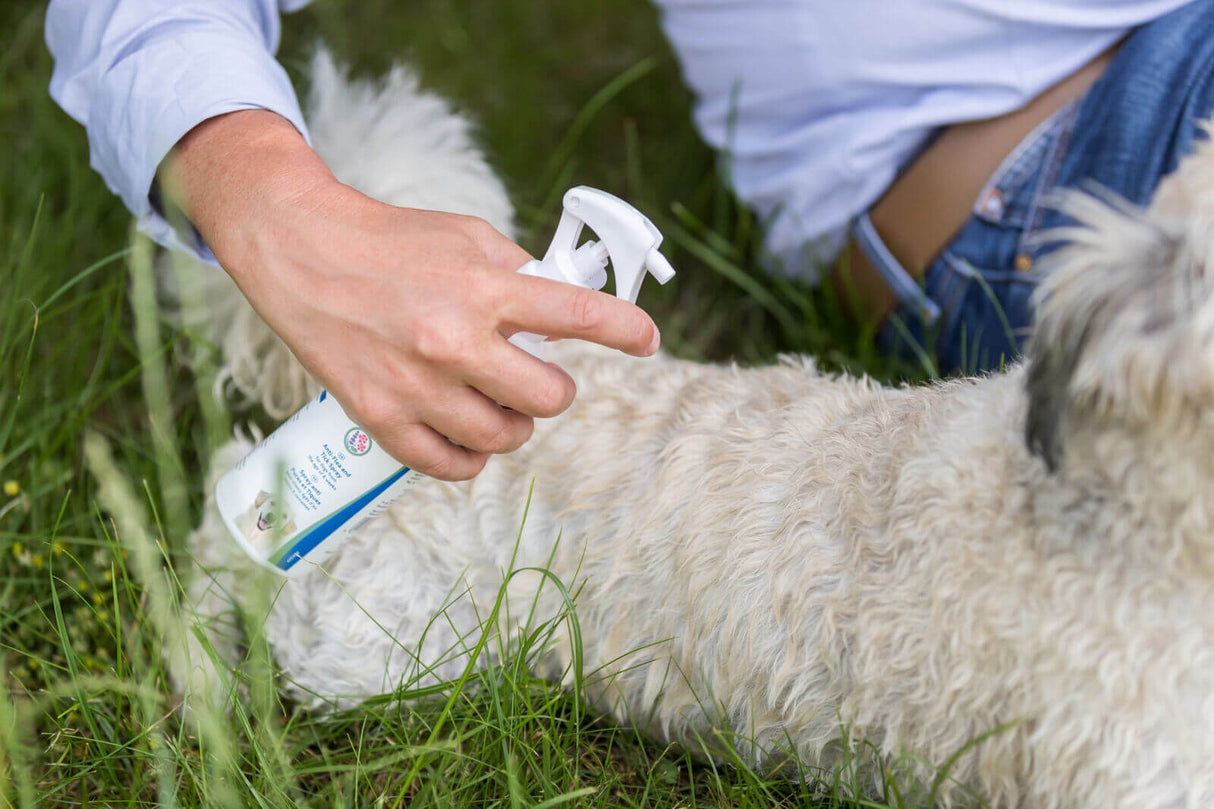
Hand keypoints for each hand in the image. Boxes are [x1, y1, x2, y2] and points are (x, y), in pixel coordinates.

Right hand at [160, 110, 659, 479]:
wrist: (300, 250)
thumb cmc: (392, 241)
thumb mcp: (467, 235)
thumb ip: (520, 273)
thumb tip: (568, 312)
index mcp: (482, 287)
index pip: (576, 313)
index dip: (625, 329)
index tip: (648, 339)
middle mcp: (453, 339)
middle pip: (549, 398)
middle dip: (554, 388)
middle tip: (536, 374)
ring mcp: (416, 384)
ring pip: (505, 439)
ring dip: (514, 423)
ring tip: (496, 400)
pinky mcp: (380, 416)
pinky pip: (450, 466)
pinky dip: (469, 456)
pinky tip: (464, 431)